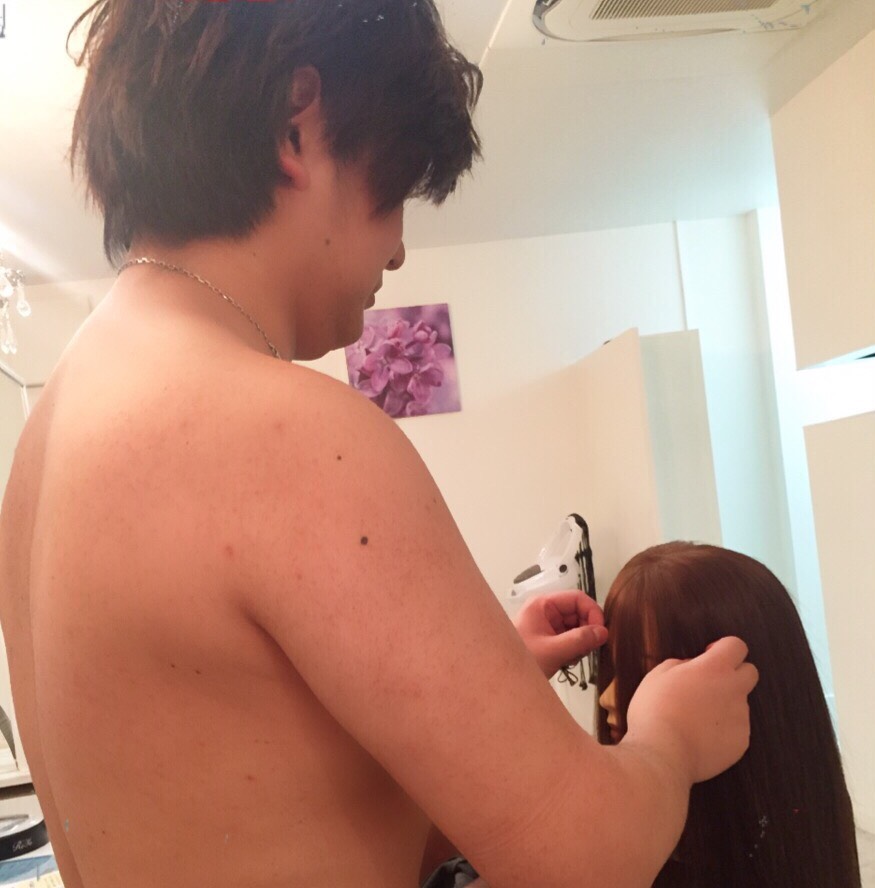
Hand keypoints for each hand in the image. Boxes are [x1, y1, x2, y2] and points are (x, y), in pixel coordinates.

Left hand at [513, 590, 606, 677]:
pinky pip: (570, 638)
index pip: (577, 598)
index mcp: (543, 605)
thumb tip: (604, 632)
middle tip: (588, 649)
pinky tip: (568, 660)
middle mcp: (546, 611)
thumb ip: (579, 640)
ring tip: (574, 657)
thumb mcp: (552, 651)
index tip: (602, 632)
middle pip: (578, 612)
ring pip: (576, 626)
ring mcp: (547, 625)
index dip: (593, 612)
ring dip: (581, 641)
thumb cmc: (522, 661)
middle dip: (587, 630)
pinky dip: (575, 648)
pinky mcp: (549, 639)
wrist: (503, 682)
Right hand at [624, 636, 758, 784]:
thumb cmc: (655, 709)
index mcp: (714, 668)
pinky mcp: (741, 743)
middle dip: (735, 673)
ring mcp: (741, 718)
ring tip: (695, 719)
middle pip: (751, 672)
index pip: (736, 646)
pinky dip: (723, 731)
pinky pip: (736, 730)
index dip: (723, 648)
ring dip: (724, 705)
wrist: (664, 753)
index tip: (708, 656)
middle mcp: (734, 690)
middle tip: (709, 685)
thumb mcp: (658, 675)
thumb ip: (681, 665)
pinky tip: (700, 737)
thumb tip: (692, 667)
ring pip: (740, 704)